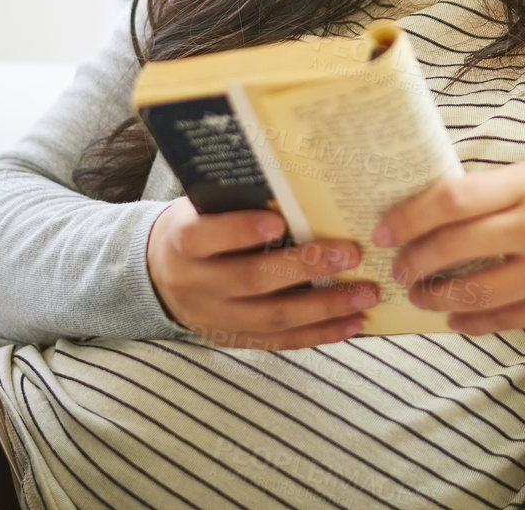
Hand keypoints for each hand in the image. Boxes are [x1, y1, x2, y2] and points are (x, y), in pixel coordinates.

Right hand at [145, 197, 381, 349]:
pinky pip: (280, 342)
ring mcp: (215, 318)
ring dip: (325, 308)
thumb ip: (236, 201)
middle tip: (351, 254)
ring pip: (272, 318)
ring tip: (366, 295)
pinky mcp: (234, 340)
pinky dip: (319, 334)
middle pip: (251, 279)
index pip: (204, 237)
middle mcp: (196, 284)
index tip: (278, 220)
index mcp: (182, 243)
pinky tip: (352, 325)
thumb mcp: (202, 207)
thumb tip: (298, 184)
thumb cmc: (197, 226)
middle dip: (305, 267)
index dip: (239, 231)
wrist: (158, 275)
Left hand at [371, 153, 524, 334]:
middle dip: (414, 261)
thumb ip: (492, 190)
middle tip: (397, 266)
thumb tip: (433, 209)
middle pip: (455, 248)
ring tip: (420, 295)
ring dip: (437, 297)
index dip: (409, 217)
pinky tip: (456, 317)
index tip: (384, 230)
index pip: (451, 200)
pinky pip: (508, 320)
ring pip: (476, 292)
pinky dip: (475, 322)